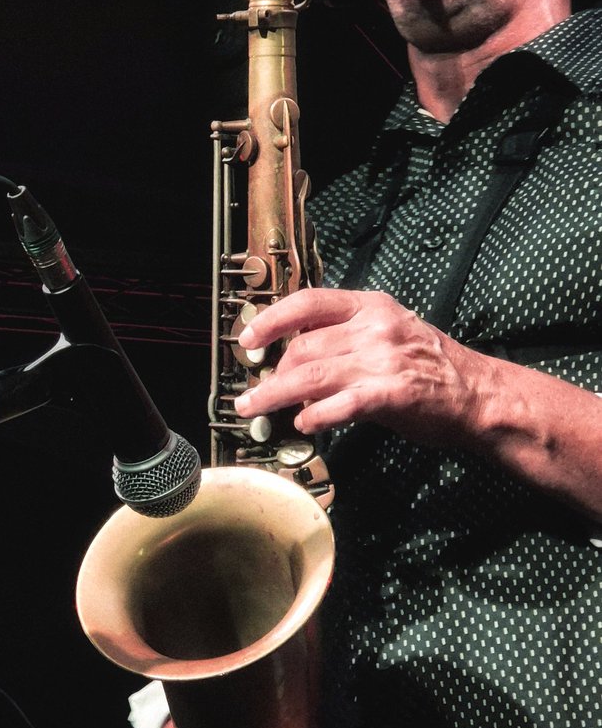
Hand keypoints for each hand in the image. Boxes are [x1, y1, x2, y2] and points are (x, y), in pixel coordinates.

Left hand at [233, 288, 488, 447]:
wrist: (479, 395)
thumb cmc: (430, 367)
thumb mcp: (388, 333)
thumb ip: (344, 338)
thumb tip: (294, 356)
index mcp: (370, 306)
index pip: (307, 302)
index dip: (271, 320)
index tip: (248, 340)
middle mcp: (374, 327)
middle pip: (302, 346)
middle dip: (272, 373)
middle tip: (255, 393)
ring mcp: (383, 359)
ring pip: (310, 375)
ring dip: (274, 395)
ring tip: (255, 410)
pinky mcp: (391, 393)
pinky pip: (338, 405)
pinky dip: (314, 416)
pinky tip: (303, 424)